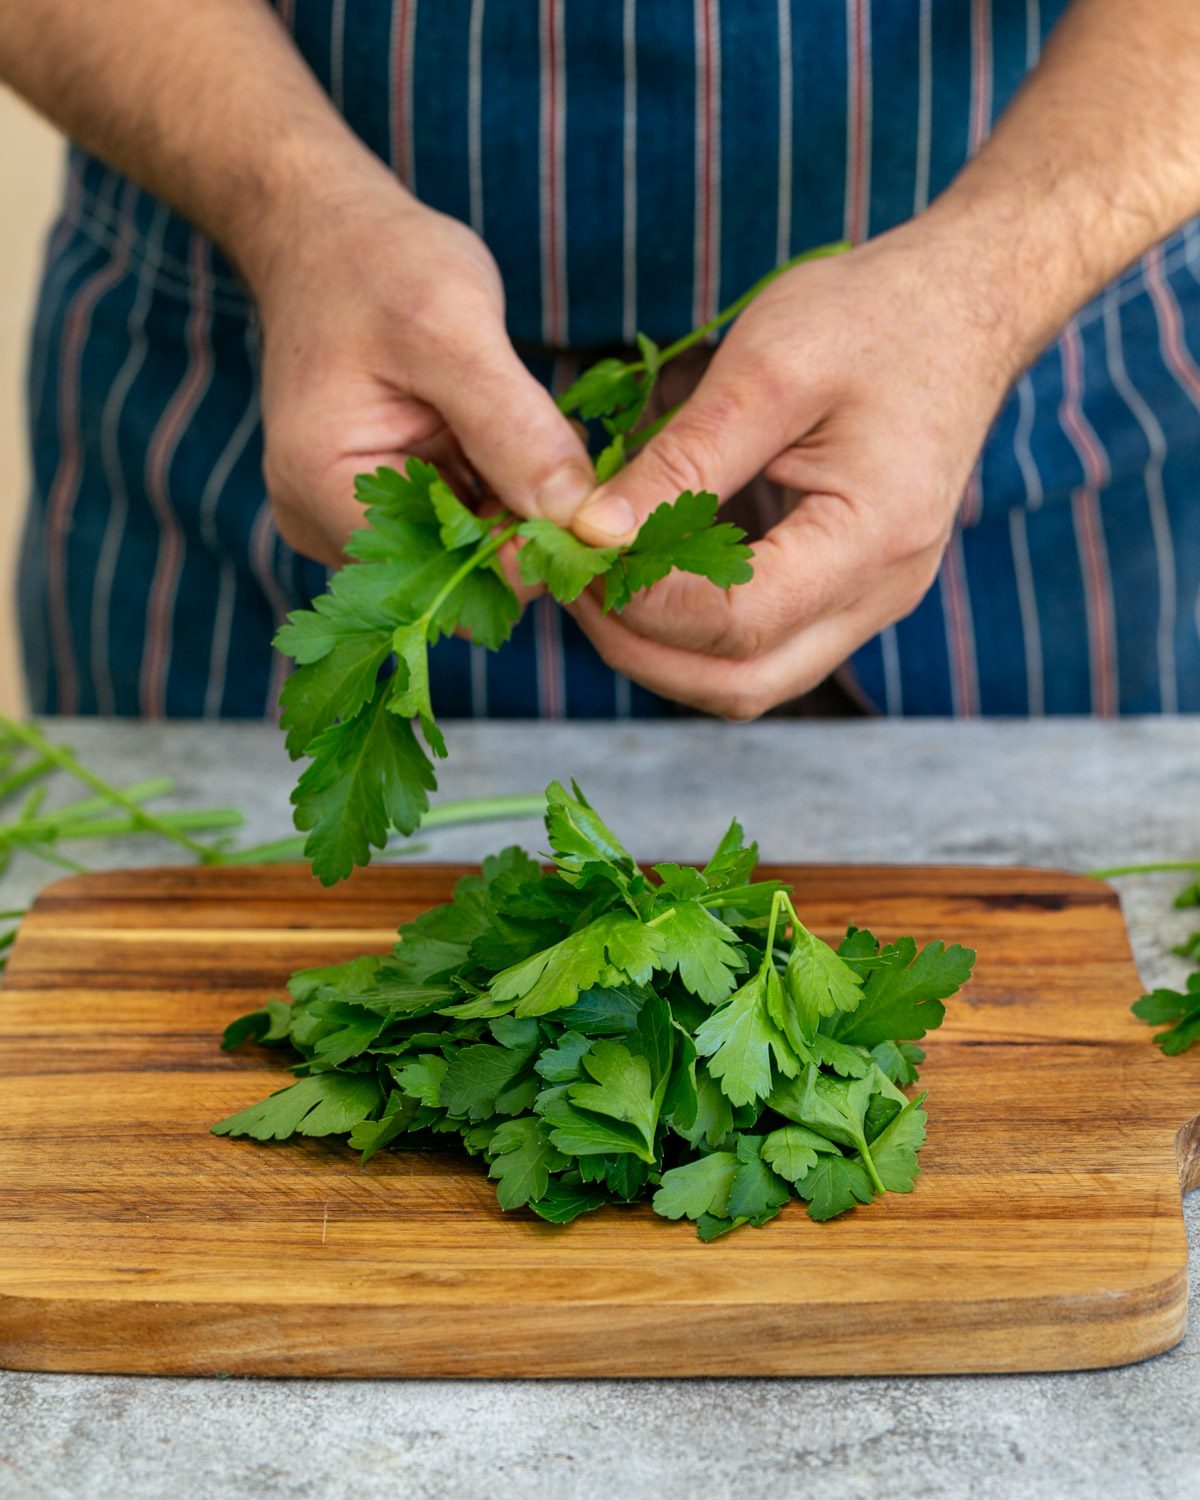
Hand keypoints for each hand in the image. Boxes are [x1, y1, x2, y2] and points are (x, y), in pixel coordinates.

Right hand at [247, 167, 594, 566]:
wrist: (327, 230)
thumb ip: (515, 428)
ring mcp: (346, 518)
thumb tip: (583, 520)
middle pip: (453, 577)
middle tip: (558, 453)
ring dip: (513, 508)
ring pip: (464, 554)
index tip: (579, 504)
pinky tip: (510, 439)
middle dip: (519, 529)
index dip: (518, 555)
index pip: (441, 578)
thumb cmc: (375, 262)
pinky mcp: (378, 502)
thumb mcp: (452, 328)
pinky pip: (457, 524)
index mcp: (320, 491)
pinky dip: (498, 492)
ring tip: (527, 431)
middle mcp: (321, 524)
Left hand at [559, 217, 1026, 718]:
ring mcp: (867, 603)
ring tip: (598, 579)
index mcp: (873, 537)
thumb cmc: (871, 319)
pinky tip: (644, 574)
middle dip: (640, 648)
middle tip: (573, 582)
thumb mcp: (766, 370)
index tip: (575, 551)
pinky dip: (691, 630)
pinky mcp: (845, 592)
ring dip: (661, 649)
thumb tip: (594, 534)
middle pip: (742, 682)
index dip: (644, 601)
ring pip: (747, 680)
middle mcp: (880, 594)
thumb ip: (680, 461)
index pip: (739, 619)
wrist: (961, 308)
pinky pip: (760, 646)